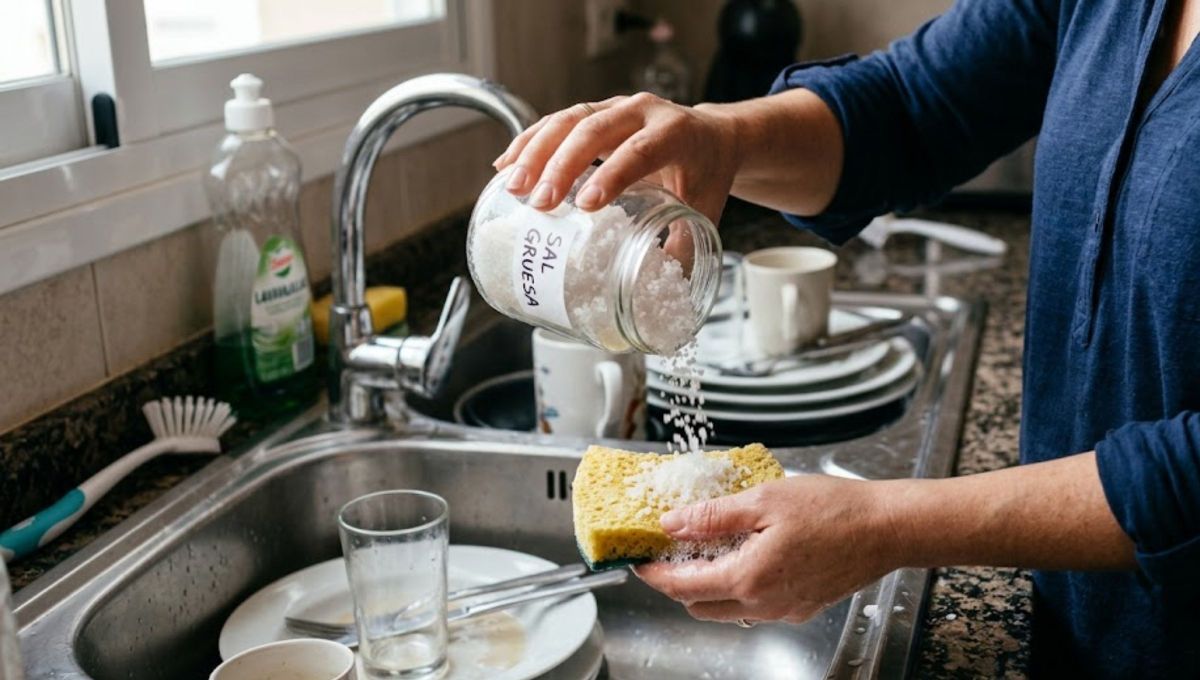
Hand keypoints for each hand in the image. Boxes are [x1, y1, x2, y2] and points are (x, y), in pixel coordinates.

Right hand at [492, 93, 742, 224]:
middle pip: (593, 129)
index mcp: (675, 132)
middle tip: (539, 203)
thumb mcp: (704, 208)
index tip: (586, 205)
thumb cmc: (706, 174)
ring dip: (534, 153)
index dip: (612, 175)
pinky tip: (506, 167)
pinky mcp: (592, 113)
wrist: (712, 138)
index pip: (640, 150)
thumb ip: (684, 247)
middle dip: (561, 166)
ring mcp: (613, 107)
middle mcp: (642, 111)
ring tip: (513, 188)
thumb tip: (660, 291)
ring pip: (567, 120)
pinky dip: (528, 143)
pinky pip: (554, 122)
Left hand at [634, 474, 900, 624]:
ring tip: (706, 548)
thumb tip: (671, 524)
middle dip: (678, 583)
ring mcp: (785, 609)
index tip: (639, 560)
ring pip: (728, 609)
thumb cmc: (833, 510)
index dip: (655, 574)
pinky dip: (739, 586)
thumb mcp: (763, 500)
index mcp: (749, 578)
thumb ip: (712, 516)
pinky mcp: (803, 606)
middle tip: (669, 552)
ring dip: (708, 586)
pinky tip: (745, 554)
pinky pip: (757, 605)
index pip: (683, 586)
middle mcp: (764, 603)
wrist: (887, 528)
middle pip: (701, 605)